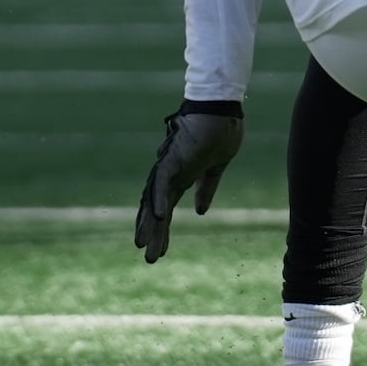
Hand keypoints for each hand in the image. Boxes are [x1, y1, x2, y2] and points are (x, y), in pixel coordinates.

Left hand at [135, 104, 243, 261]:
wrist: (222, 107)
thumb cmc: (221, 130)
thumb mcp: (217, 167)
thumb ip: (206, 188)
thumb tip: (200, 211)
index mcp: (182, 177)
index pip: (168, 208)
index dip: (163, 229)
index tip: (161, 251)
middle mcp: (172, 174)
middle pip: (158, 208)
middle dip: (153, 233)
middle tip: (149, 258)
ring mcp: (171, 165)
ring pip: (155, 198)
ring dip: (151, 222)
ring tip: (143, 246)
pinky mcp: (174, 156)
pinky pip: (163, 180)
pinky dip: (160, 198)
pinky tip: (161, 216)